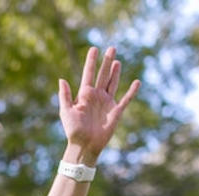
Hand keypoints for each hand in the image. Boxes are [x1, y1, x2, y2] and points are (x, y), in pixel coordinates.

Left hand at [59, 46, 139, 163]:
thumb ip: (65, 96)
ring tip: (117, 60)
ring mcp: (107, 103)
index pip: (88, 74)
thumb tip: (62, 79)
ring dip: (115, 72)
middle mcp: (96, 96)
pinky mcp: (116, 111)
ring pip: (113, 83)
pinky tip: (136, 82)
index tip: (94, 49)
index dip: (91, 61)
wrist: (84, 145)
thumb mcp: (66, 112)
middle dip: (106, 62)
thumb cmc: (73, 130)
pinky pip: (126, 99)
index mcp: (84, 95)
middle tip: (111, 48)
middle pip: (103, 75)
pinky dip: (132, 91)